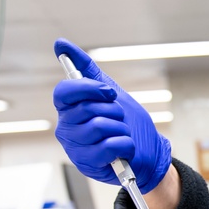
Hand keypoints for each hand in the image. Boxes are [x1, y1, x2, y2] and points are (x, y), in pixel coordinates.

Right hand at [52, 38, 170, 192]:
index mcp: (68, 109)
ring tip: (122, 135)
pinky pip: (109, 145)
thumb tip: (60, 43)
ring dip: (121, 128)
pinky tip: (124, 150)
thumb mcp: (110, 92)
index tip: (109, 92)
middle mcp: (66, 128)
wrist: (148, 152)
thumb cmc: (127, 122)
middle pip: (87, 108)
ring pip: (99, 126)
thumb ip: (87, 69)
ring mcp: (75, 147)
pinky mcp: (88, 164)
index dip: (88, 88)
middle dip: (113, 111)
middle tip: (119, 119)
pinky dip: (125, 145)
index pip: (64, 92)